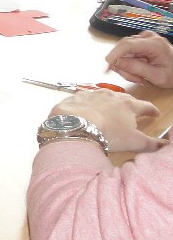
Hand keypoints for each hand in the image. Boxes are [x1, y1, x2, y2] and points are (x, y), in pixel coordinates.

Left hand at [48, 89, 164, 152]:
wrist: (75, 125)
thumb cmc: (108, 134)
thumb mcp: (134, 142)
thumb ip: (152, 144)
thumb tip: (165, 146)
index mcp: (129, 105)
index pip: (146, 106)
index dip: (152, 110)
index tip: (155, 113)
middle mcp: (112, 95)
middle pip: (126, 99)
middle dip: (131, 105)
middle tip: (132, 113)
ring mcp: (94, 94)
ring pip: (106, 96)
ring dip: (110, 102)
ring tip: (110, 111)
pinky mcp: (78, 96)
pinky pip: (87, 98)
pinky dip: (91, 103)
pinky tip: (88, 110)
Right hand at [105, 30, 172, 86]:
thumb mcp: (157, 77)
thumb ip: (137, 69)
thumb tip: (116, 63)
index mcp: (154, 44)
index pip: (127, 45)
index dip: (113, 55)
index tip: (106, 68)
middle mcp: (147, 37)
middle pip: (122, 49)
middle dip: (123, 66)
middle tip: (133, 79)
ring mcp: (143, 38)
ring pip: (122, 52)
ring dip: (126, 67)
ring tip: (139, 77)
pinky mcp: (139, 42)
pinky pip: (125, 52)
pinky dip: (128, 64)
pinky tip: (137, 71)